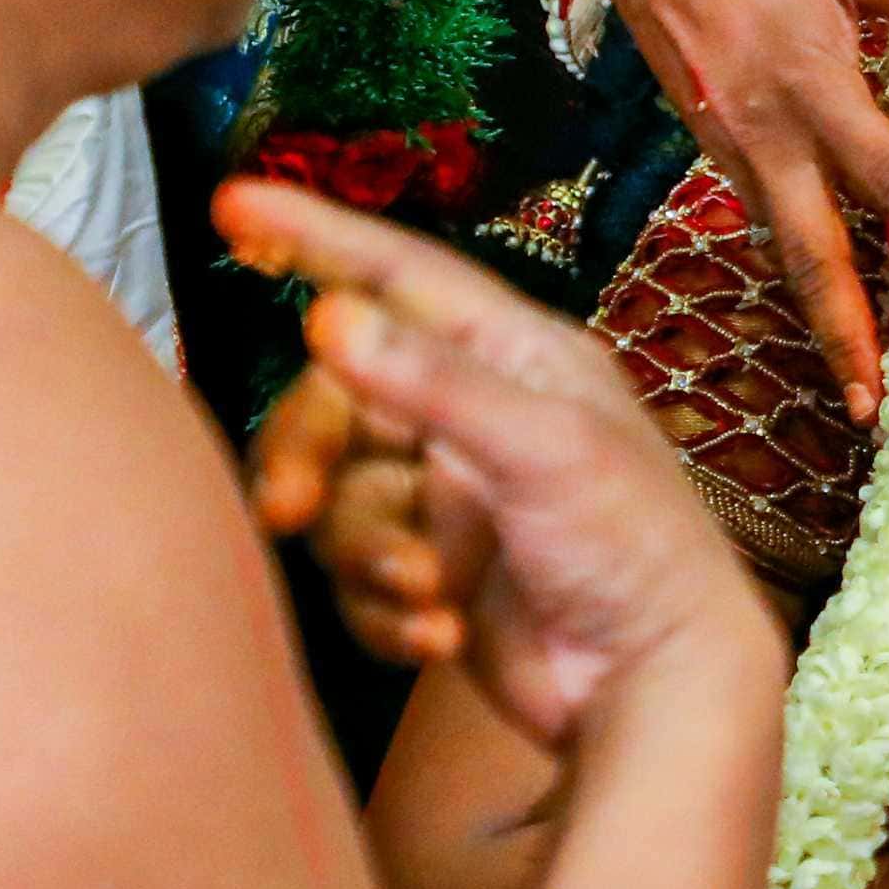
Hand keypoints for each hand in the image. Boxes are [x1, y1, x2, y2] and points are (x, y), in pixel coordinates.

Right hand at [229, 179, 775, 746]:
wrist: (658, 687)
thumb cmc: (636, 548)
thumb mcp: (542, 450)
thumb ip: (433, 385)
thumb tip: (329, 317)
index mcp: (518, 357)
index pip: (401, 274)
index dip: (317, 236)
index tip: (230, 202)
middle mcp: (476, 416)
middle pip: (336, 401)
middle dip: (306, 454)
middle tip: (288, 509)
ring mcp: (451, 499)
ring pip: (338, 499)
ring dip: (365, 551)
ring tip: (425, 588)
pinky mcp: (433, 576)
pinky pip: (356, 579)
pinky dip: (385, 610)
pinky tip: (441, 635)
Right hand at [586, 0, 888, 420]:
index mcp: (815, 89)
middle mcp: (770, 136)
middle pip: (812, 256)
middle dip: (843, 335)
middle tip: (870, 404)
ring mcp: (733, 148)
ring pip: (783, 245)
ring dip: (820, 309)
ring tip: (856, 373)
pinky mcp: (714, 146)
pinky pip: (765, 213)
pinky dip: (797, 257)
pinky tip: (824, 285)